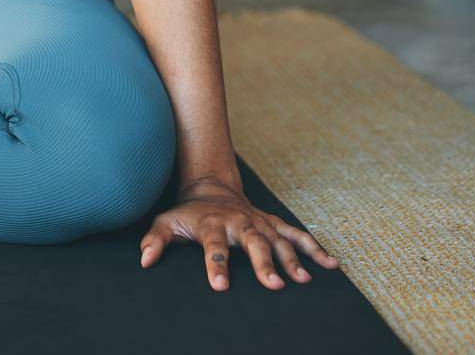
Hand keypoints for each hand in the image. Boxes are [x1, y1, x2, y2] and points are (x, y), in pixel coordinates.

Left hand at [139, 175, 338, 291]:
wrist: (211, 188)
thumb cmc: (188, 214)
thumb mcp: (166, 222)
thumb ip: (155, 240)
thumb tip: (144, 261)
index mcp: (212, 224)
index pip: (214, 246)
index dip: (216, 265)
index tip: (220, 286)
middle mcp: (240, 222)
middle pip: (253, 242)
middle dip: (263, 263)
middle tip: (274, 285)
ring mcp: (259, 222)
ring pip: (279, 240)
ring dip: (292, 259)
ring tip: (303, 281)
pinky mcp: (273, 223)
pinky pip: (296, 235)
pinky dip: (314, 248)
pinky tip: (330, 265)